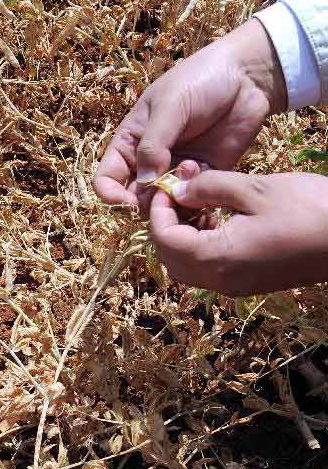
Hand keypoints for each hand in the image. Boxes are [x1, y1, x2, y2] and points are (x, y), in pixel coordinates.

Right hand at [94, 19, 286, 208]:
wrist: (247, 75)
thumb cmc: (200, 80)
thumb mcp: (169, 106)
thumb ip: (153, 145)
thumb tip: (144, 182)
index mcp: (131, 140)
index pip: (108, 177)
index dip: (110, 194)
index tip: (124, 201)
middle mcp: (150, 159)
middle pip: (135, 196)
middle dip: (146, 201)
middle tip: (163, 191)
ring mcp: (177, 169)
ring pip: (164, 203)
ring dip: (171, 199)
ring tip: (187, 172)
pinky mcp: (205, 175)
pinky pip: (192, 199)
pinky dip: (194, 194)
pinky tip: (201, 168)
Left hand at [149, 170, 327, 295]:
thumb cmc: (311, 208)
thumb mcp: (256, 188)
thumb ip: (210, 188)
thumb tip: (178, 189)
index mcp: (220, 259)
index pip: (165, 241)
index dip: (158, 211)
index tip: (169, 184)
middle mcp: (223, 280)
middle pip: (171, 259)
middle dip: (167, 224)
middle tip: (180, 190)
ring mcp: (237, 285)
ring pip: (189, 266)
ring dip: (184, 235)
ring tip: (200, 200)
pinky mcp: (251, 281)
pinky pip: (211, 267)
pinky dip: (203, 244)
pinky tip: (219, 216)